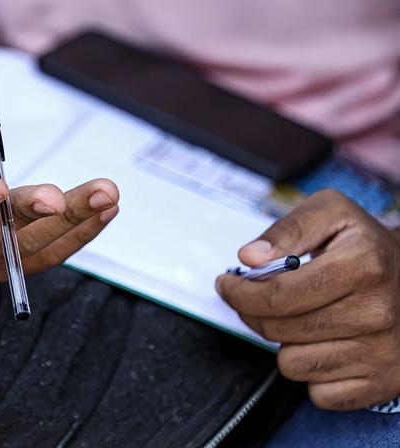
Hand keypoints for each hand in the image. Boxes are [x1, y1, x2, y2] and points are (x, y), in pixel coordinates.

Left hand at [216, 189, 399, 409]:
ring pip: (292, 364)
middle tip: (257, 299)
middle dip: (254, 313)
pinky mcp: (383, 383)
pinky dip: (312, 372)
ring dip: (286, 343)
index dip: (239, 292)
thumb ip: (287, 229)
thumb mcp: (331, 213)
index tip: (227, 285)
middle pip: (278, 330)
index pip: (277, 295)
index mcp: (364, 266)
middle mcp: (378, 312)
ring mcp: (383, 352)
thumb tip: (250, 257)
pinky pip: (317, 393)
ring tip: (303, 318)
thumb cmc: (365, 246)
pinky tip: (324, 344)